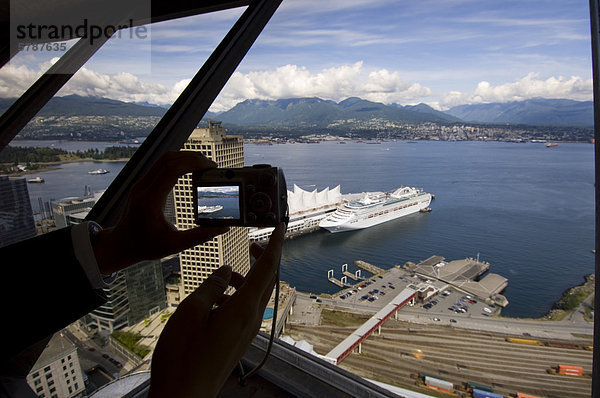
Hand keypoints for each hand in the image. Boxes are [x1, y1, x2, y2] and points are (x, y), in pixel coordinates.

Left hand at [93, 151, 228, 273]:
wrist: (120, 245)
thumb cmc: (145, 246)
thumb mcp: (174, 245)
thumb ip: (199, 236)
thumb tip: (222, 228)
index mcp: (150, 200)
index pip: (172, 170)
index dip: (193, 163)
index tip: (210, 166)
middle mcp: (143, 188)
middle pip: (168, 159)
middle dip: (192, 157)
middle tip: (211, 164)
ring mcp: (141, 184)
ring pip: (164, 159)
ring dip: (184, 157)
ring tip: (202, 165)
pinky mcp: (142, 184)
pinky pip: (160, 165)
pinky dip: (177, 162)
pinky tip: (189, 169)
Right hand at [148, 222, 285, 397]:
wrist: (184, 396)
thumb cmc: (183, 357)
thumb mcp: (191, 312)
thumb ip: (211, 286)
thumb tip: (227, 270)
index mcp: (243, 309)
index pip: (267, 269)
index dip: (275, 245)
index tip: (282, 227)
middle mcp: (251, 319)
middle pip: (267, 280)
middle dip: (263, 258)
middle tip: (251, 243)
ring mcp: (246, 331)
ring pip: (254, 295)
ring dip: (244, 279)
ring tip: (223, 277)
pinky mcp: (239, 339)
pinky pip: (245, 309)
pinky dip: (235, 296)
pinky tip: (214, 300)